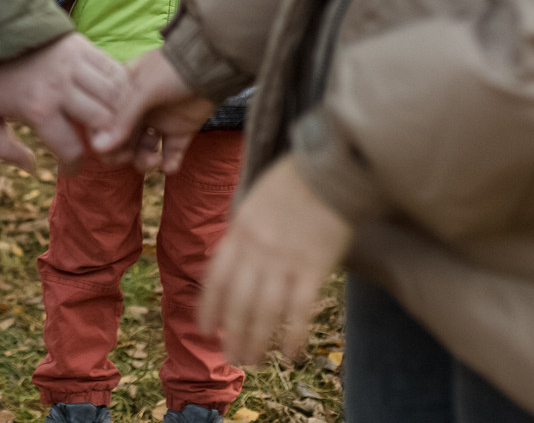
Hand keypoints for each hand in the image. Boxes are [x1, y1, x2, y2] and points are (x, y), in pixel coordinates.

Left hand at [0, 33, 125, 174]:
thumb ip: (0, 148)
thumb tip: (31, 167)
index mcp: (37, 108)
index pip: (71, 149)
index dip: (74, 165)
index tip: (71, 166)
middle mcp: (61, 87)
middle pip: (104, 122)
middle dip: (107, 140)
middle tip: (100, 145)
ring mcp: (75, 64)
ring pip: (115, 96)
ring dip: (118, 113)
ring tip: (111, 124)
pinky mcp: (82, 46)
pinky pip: (115, 70)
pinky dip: (121, 88)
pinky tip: (113, 99)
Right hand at [91, 48, 216, 173]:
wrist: (212, 65)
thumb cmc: (172, 70)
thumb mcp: (143, 89)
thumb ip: (123, 118)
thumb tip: (98, 148)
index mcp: (122, 95)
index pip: (104, 122)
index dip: (105, 140)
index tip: (114, 150)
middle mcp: (138, 110)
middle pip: (122, 141)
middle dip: (126, 154)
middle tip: (133, 156)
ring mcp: (159, 121)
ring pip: (144, 150)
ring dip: (146, 160)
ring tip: (156, 161)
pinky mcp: (180, 130)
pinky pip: (170, 153)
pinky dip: (169, 163)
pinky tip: (170, 166)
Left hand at [200, 161, 351, 365]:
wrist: (328, 170)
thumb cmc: (292, 182)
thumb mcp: (253, 202)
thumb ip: (242, 232)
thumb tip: (232, 259)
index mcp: (239, 232)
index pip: (216, 279)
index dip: (209, 308)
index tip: (205, 330)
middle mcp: (256, 250)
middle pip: (238, 302)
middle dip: (232, 334)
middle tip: (232, 358)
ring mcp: (285, 260)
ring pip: (265, 312)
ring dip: (257, 341)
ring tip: (253, 362)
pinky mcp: (314, 267)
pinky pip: (300, 310)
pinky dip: (293, 336)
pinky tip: (290, 354)